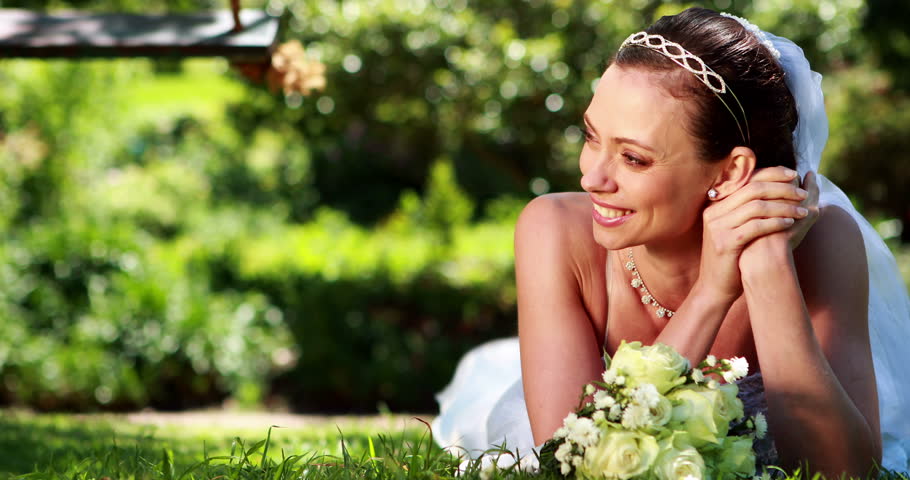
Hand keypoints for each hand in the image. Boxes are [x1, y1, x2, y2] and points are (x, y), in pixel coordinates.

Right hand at [698, 167, 810, 299]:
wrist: (714, 287)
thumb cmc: (731, 258)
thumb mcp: (734, 228)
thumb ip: (747, 209)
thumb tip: (776, 188)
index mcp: (716, 205)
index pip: (747, 179)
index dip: (772, 173)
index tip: (794, 174)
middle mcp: (714, 212)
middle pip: (753, 189)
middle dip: (782, 189)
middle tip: (803, 194)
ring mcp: (717, 227)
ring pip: (756, 207)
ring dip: (784, 207)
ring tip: (802, 211)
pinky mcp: (725, 242)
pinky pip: (755, 226)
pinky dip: (775, 223)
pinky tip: (790, 224)